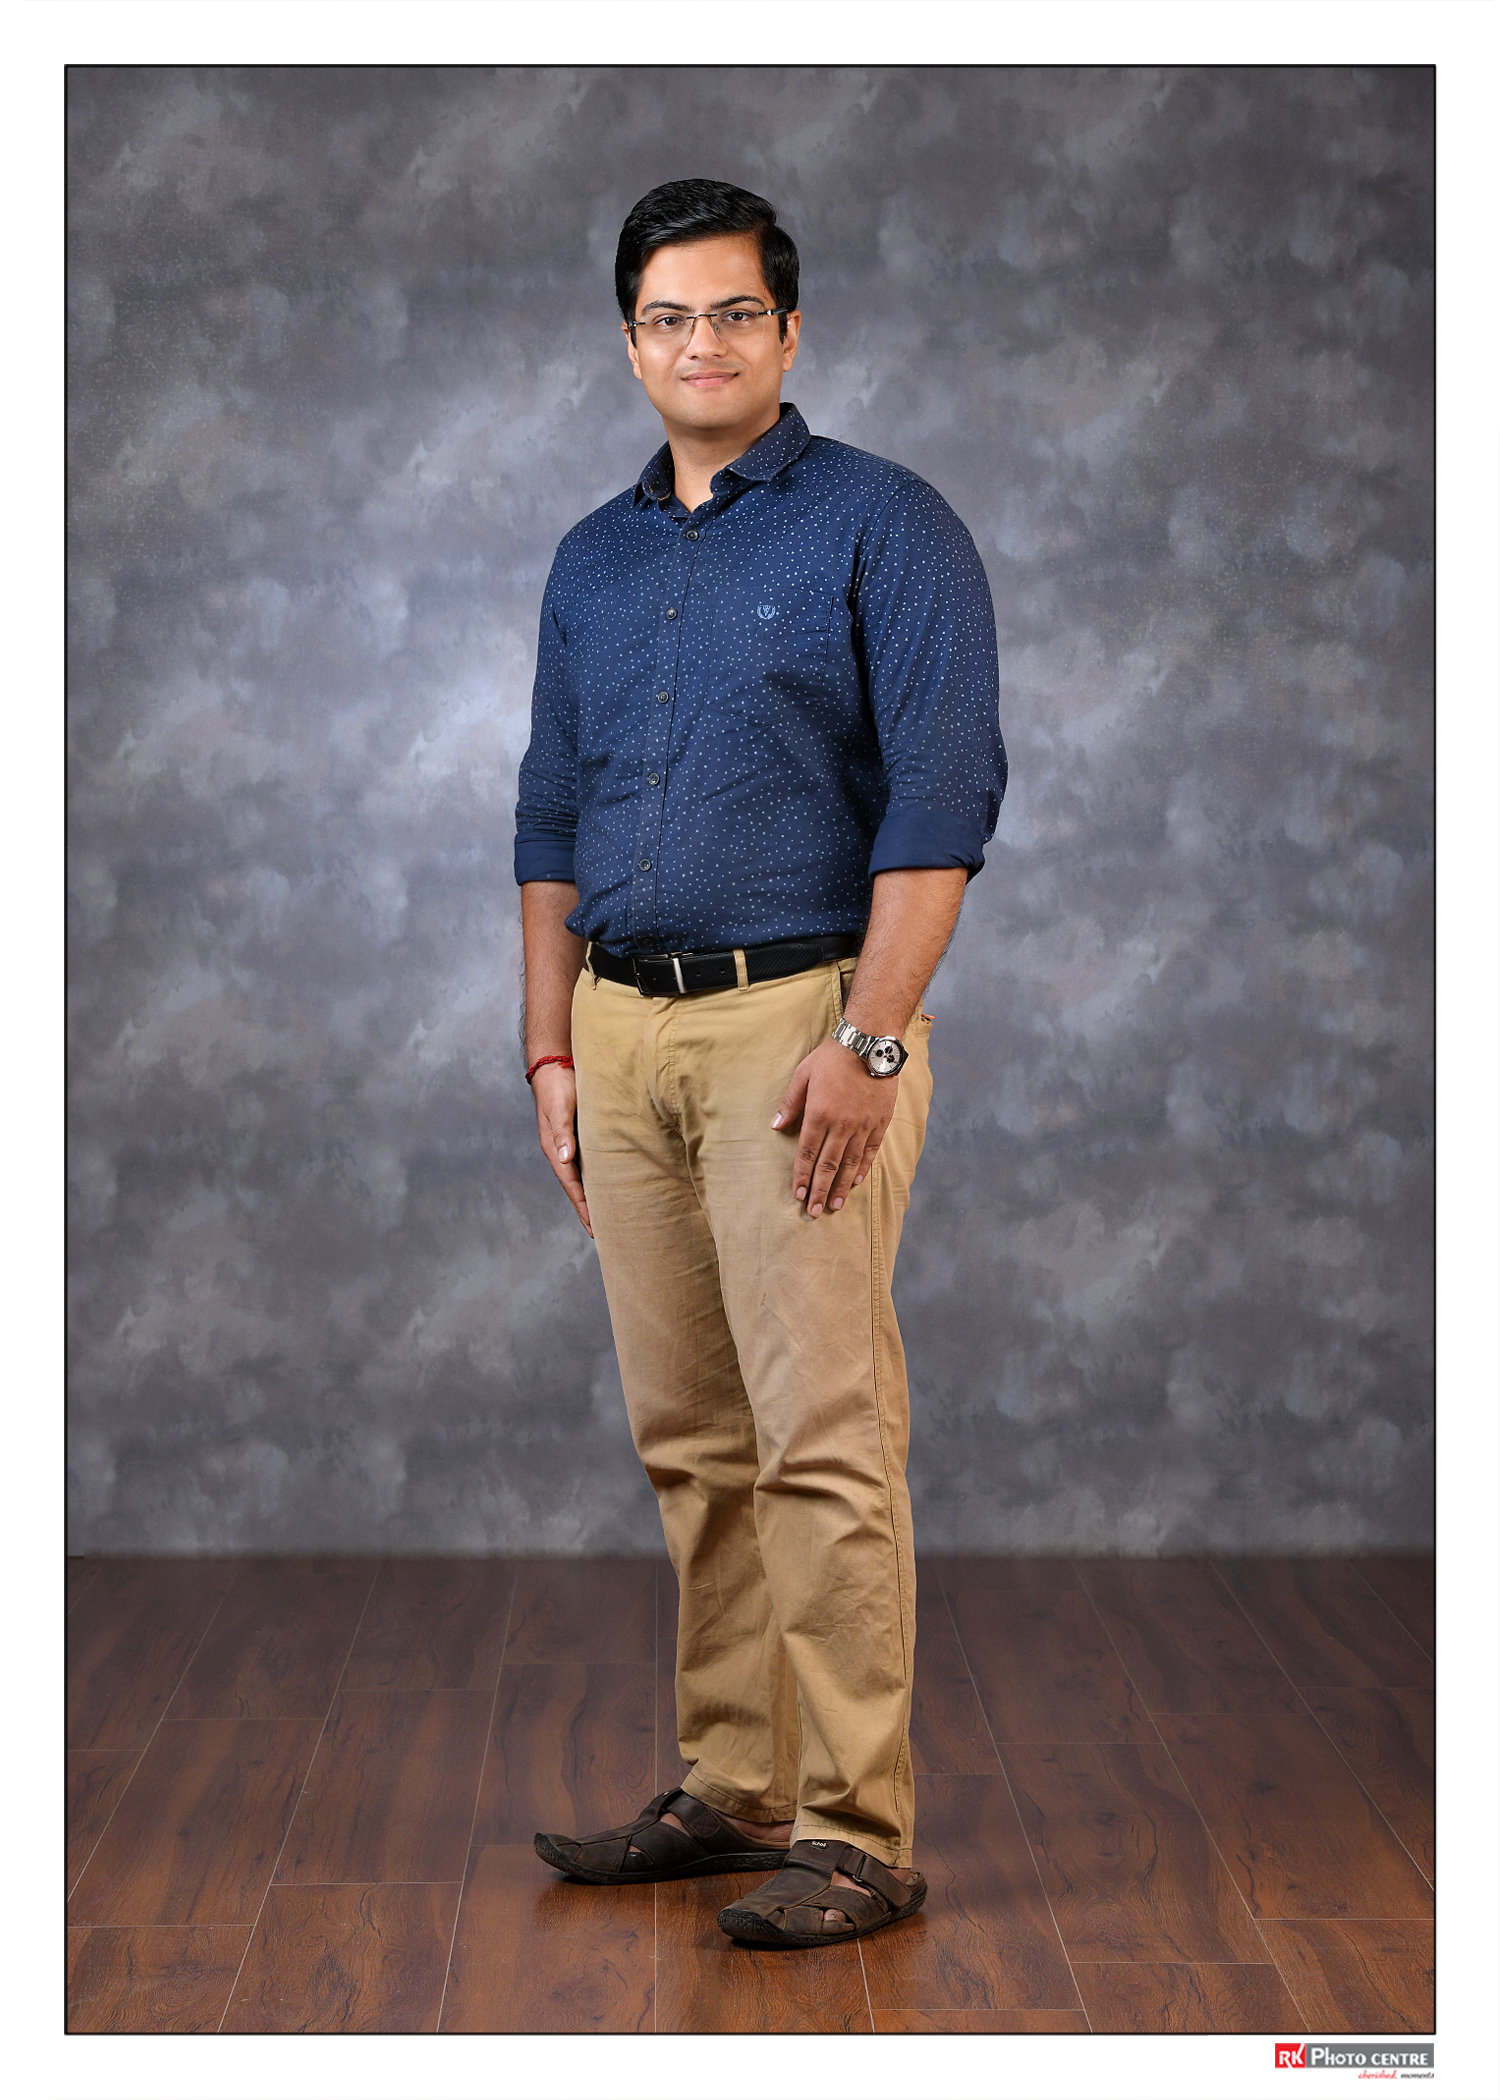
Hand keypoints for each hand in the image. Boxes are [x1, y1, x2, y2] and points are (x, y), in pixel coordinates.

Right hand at [531, 1063, 591, 1236]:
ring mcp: (571, 1143)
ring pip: (583, 1176)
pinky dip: (597, 1177)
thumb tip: (565, 1160)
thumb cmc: (558, 1084)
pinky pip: (589, 1162)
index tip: (594, 1226)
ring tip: (606, 1214)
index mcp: (555, 1148)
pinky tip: (607, 1183)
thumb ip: (563, 1133)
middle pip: (576, 1186)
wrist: (555, 1063)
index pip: (571, 1184)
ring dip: (592, 1195)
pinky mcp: (580, 1134)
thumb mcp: (560, 1108)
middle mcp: (562, 1150)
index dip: (583, 1206)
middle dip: (587, 1209)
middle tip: (601, 1232)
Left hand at [772, 1037, 897, 1216]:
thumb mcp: (803, 1075)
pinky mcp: (880, 1122)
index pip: (807, 1154)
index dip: (801, 1176)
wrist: (870, 1044)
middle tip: (814, 1212)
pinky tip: (854, 1182)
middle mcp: (841, 1125)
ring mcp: (863, 1125)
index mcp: (819, 1114)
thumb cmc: (832, 1058)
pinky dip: (862, 1169)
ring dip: (840, 1186)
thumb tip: (775, 1126)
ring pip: (850, 1163)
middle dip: (819, 1190)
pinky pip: (870, 1152)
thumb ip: (790, 1104)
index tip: (797, 1195)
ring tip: (833, 1205)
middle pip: (827, 1165)